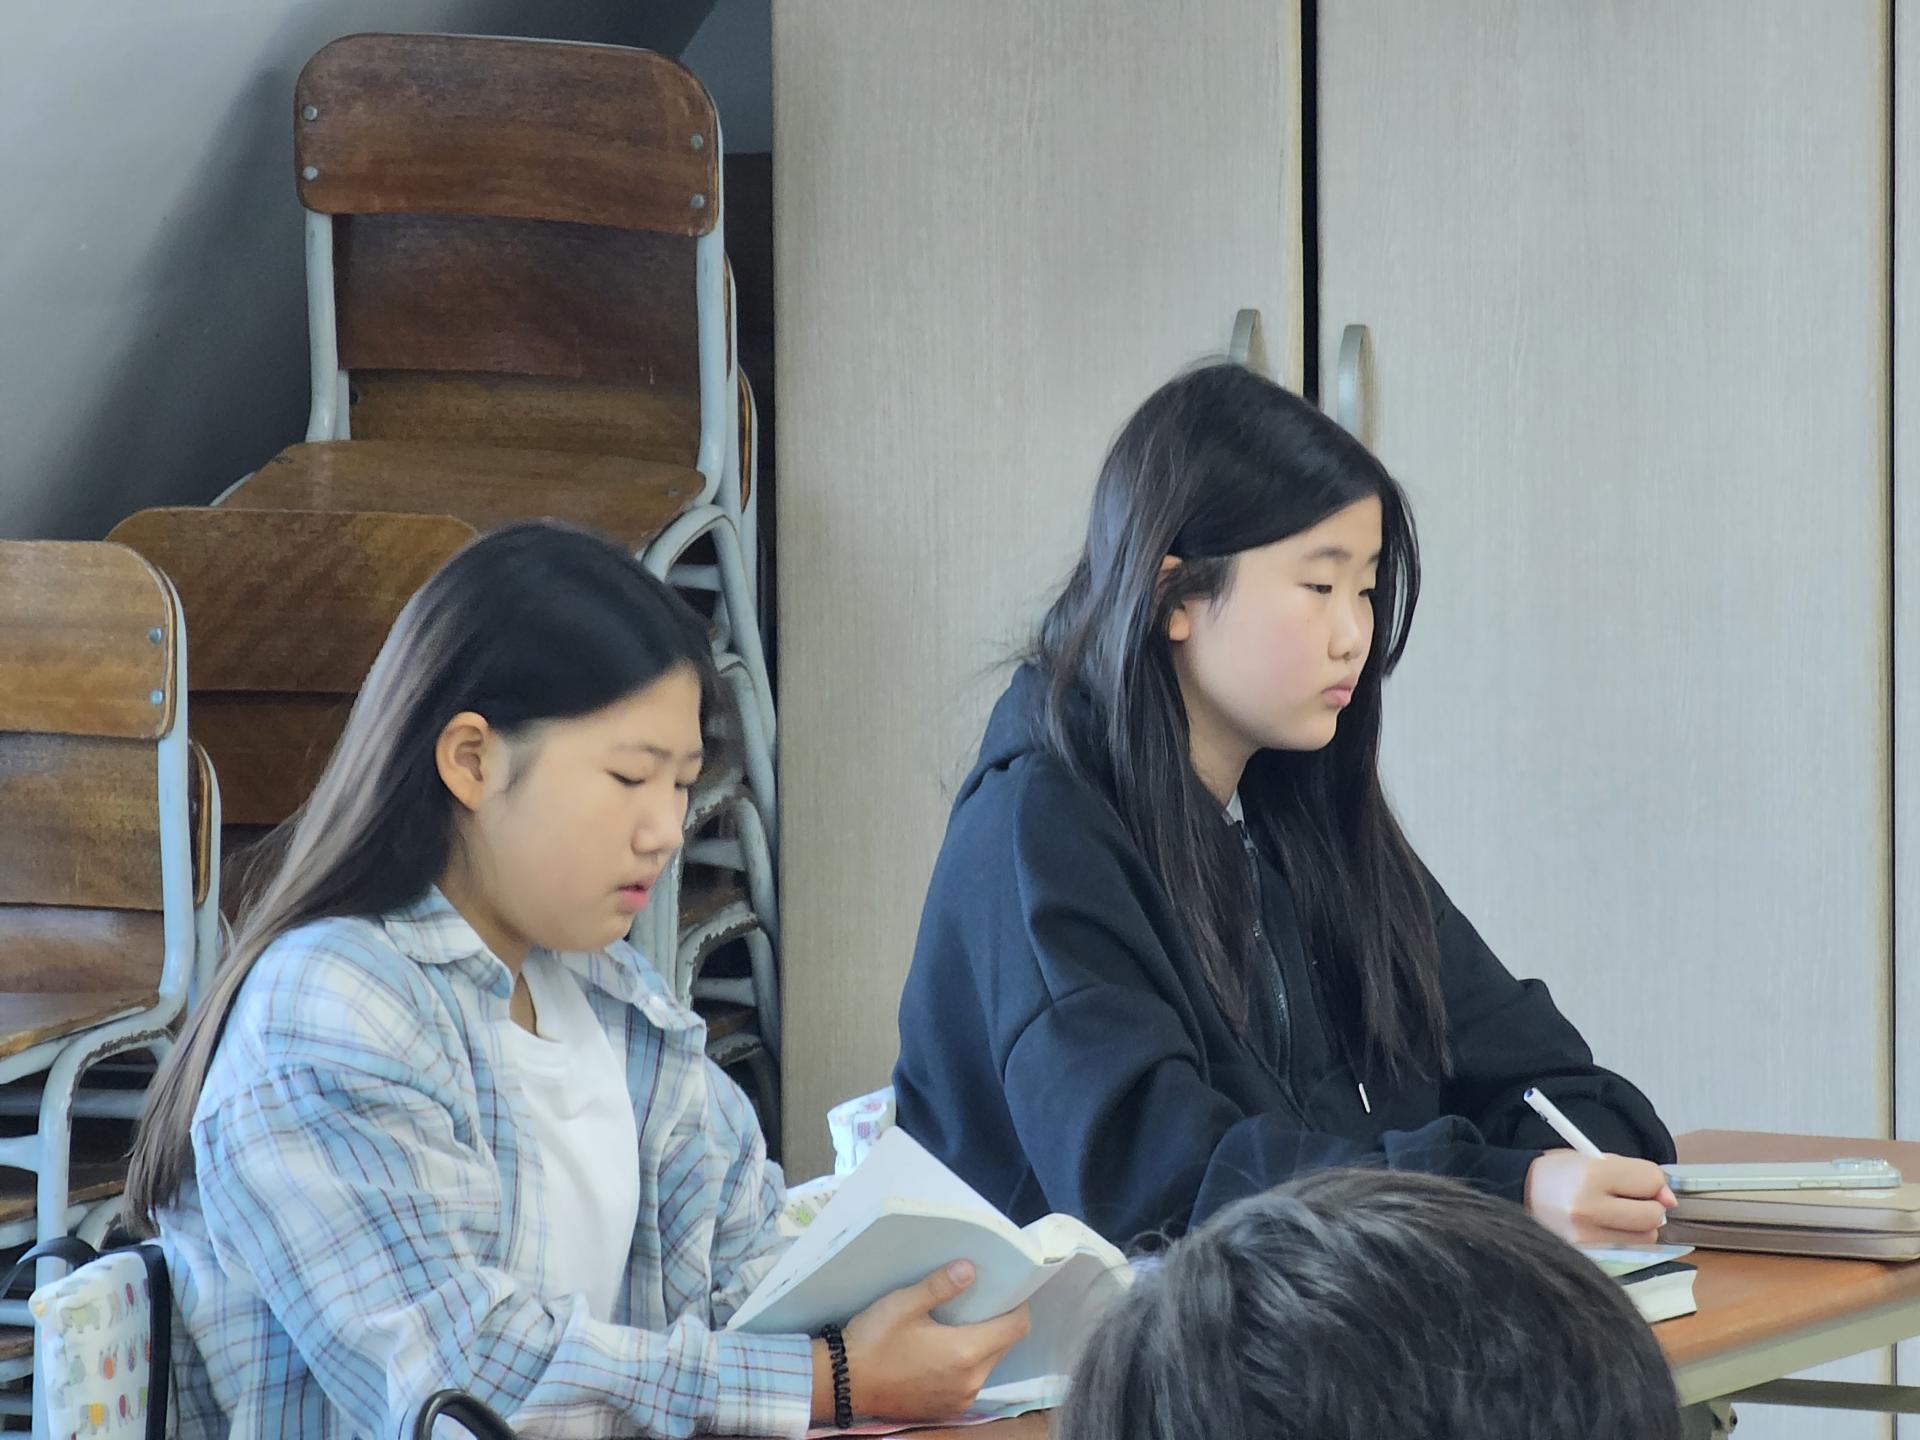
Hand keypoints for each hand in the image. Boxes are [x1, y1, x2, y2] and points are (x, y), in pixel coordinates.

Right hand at [811, 1262, 1031, 1423]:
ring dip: (982, 1344)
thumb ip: (940, 1286)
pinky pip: (971, 1382)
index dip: (1017, 1306)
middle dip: (999, 1323)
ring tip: (959, 1324)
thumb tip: (970, 1268)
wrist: (844, 1383)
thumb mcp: (904, 1304)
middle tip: (980, 1301)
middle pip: (1004, 1346)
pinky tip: (944, 1350)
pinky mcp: (946, 1409)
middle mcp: (970, 1381)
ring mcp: (959, 1399)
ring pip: (988, 1365)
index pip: (1015, 1328)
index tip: (1007, 1290)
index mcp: (966, 1352)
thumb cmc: (874, 1340)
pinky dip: (967, 1364)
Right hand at [1525, 1149, 1676, 1244]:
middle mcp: (1587, 1209)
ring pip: (1645, 1238)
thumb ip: (1635, 1174)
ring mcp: (1585, 1238)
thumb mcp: (1594, 1159)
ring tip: (1613, 1214)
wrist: (1519, 1193)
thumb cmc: (1562, 1173)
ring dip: (1638, 1226)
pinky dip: (1624, 1240)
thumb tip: (1670, 1200)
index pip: (1650, 1180)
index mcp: (1590, 1175)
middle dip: (1649, 1206)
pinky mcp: (1585, 1256)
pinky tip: (1604, 1228)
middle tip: (1630, 1199)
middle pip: (1652, 1216)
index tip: (1641, 1181)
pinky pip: (1627, 1251)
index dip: (1653, 1181)